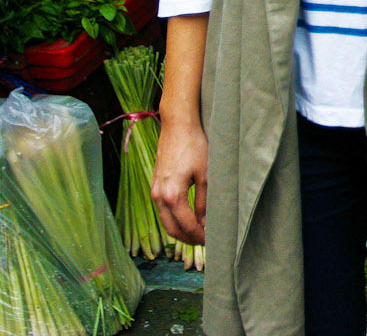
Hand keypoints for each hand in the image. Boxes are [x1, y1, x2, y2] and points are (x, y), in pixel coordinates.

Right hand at [153, 117, 207, 245]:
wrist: (178, 125)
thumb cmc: (194, 146)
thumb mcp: (206, 174)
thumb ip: (205, 201)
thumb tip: (206, 221)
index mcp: (172, 195)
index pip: (187, 225)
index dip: (199, 236)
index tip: (212, 241)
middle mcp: (158, 196)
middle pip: (172, 229)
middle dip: (188, 238)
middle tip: (205, 242)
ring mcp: (154, 190)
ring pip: (165, 220)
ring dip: (180, 229)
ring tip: (198, 232)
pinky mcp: (155, 184)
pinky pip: (162, 210)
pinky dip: (174, 218)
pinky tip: (188, 217)